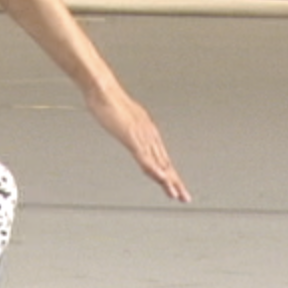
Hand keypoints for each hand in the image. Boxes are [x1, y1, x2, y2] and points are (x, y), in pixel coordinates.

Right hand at [88, 86, 190, 201]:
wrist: (103, 89)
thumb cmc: (107, 99)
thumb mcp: (118, 115)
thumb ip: (124, 123)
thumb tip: (124, 125)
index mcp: (147, 130)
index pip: (162, 157)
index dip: (170, 173)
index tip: (175, 186)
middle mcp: (149, 134)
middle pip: (165, 163)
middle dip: (175, 182)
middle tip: (184, 197)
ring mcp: (142, 137)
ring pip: (158, 163)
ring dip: (167, 181)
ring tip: (175, 194)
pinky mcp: (133, 138)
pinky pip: (145, 158)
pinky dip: (154, 170)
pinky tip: (160, 179)